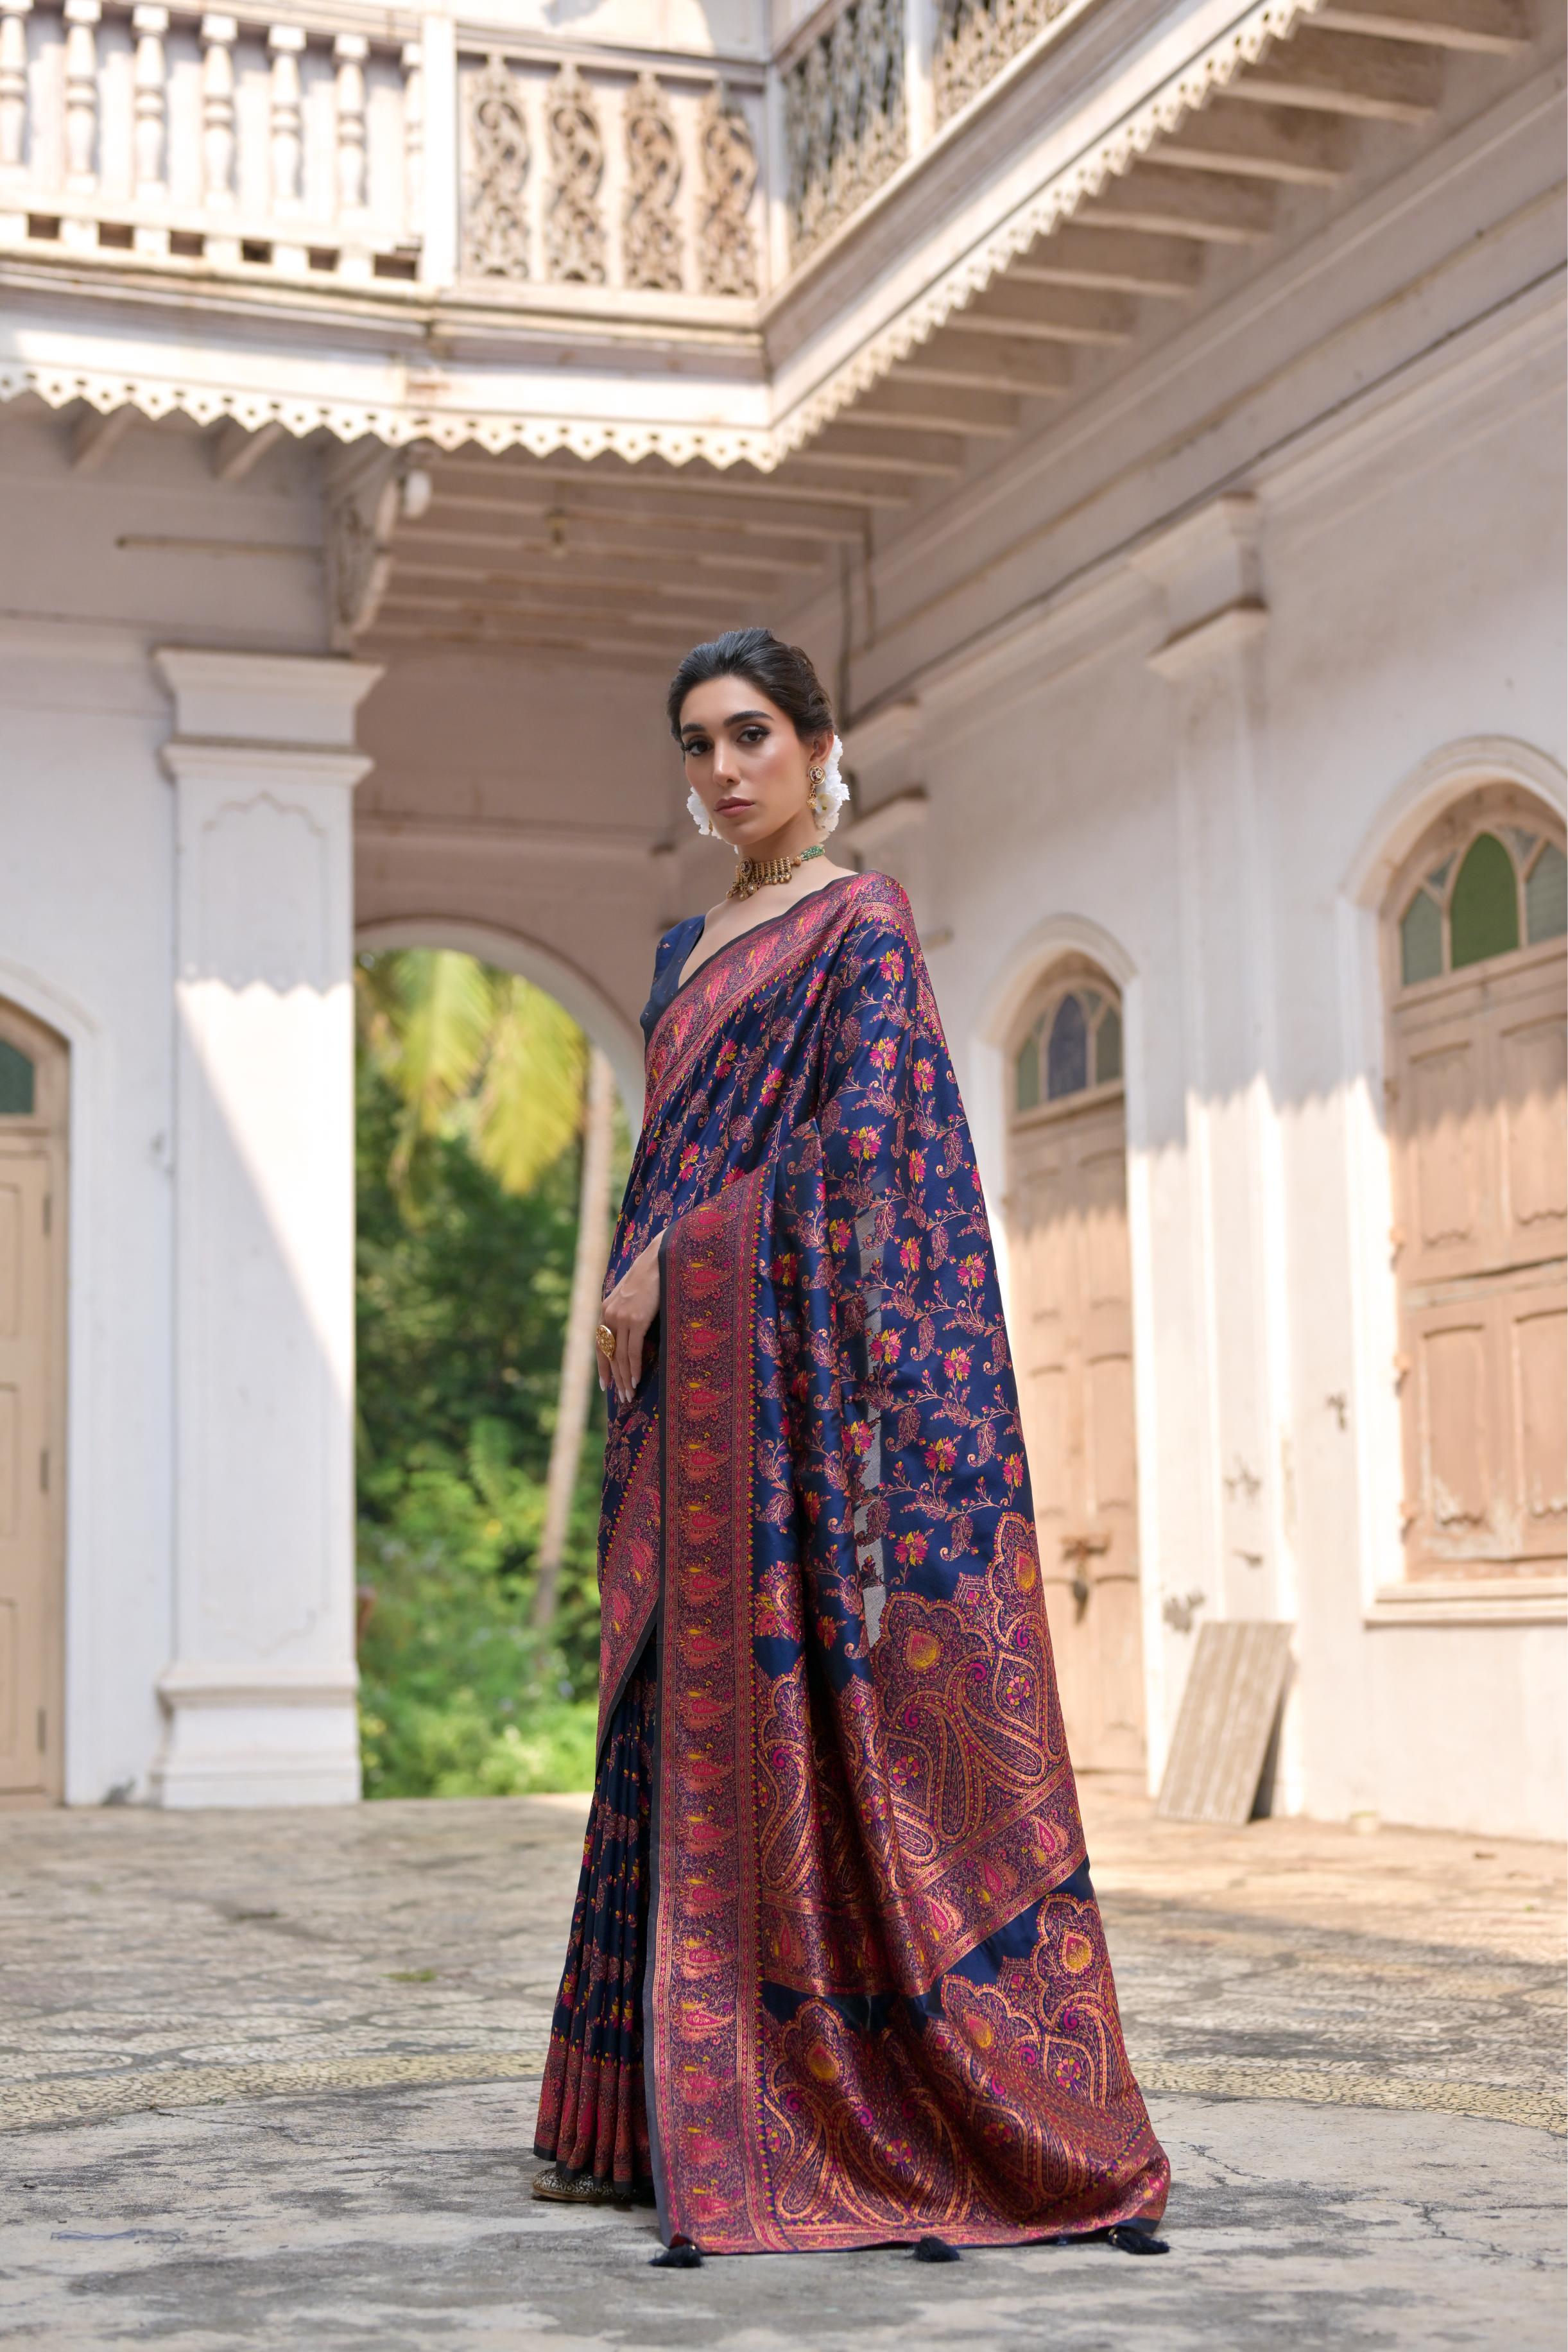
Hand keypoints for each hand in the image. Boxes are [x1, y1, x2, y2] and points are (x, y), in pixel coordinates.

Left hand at [597, 1230, 662, 1406]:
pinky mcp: (636, 1320)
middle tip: (621, 1398)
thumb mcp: (632, 1295)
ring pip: (621, 1356)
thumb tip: (630, 1333)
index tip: (605, 1385)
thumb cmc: (652, 1276)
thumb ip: (626, 1312)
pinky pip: (633, 1351)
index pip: (601, 1345)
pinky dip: (634, 1368)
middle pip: (609, 1354)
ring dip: (625, 1378)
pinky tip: (636, 1380)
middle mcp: (609, 1315)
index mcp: (605, 1309)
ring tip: (629, 1394)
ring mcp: (622, 1317)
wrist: (660, 1258)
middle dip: (615, 1378)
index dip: (603, 1367)